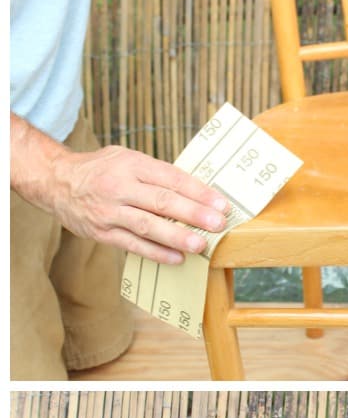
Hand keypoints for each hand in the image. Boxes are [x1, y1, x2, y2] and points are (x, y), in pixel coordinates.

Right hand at [11, 112, 228, 263]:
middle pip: (162, 201)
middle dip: (193, 213)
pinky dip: (156, 253)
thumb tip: (195, 191)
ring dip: (177, 236)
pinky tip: (176, 258)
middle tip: (218, 223)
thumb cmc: (101, 170)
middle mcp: (120, 186)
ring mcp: (110, 211)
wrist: (57, 182)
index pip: (171, 178)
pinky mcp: (103, 233)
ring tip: (200, 244)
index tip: (220, 203)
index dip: (198, 191)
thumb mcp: (126, 158)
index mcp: (131, 164)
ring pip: (148, 225)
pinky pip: (133, 245)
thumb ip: (156, 174)